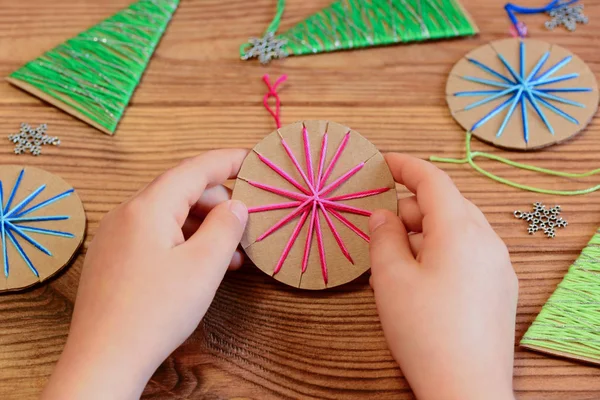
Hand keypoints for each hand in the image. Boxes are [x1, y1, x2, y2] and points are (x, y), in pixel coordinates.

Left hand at [42, 150, 249, 399]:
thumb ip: (226, 227)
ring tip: (230, 255)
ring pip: (169, 216)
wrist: (104, 359)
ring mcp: (116, 236)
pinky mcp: (113, 258)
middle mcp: (127, 213)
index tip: (254, 160)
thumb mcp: (204, 266)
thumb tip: (236, 206)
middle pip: (182, 191)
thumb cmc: (156, 312)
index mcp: (148, 207)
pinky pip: (155, 236)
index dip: (228, 161)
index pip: (195, 169)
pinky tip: (201, 266)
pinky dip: (183, 241)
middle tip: (246, 227)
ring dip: (203, 227)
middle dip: (218, 203)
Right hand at [369, 154, 517, 399]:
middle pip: (446, 205)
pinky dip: (442, 253)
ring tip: (396, 264)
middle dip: (411, 209)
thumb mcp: (390, 278)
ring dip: (424, 234)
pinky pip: (469, 254)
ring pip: (457, 231)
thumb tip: (382, 215)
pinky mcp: (501, 288)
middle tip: (381, 231)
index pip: (433, 180)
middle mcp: (487, 240)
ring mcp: (499, 265)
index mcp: (460, 229)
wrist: (468, 389)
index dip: (405, 166)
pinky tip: (422, 281)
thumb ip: (383, 236)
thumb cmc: (425, 331)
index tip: (382, 163)